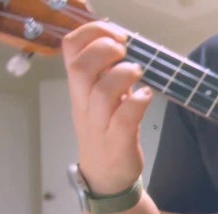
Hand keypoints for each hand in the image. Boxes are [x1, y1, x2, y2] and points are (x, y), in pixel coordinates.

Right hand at [62, 22, 152, 194]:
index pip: (71, 49)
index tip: (116, 34)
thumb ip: (108, 72)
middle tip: (125, 51)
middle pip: (81, 68)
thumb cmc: (107, 131)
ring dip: (122, 75)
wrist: (106, 177)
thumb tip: (122, 43)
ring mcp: (99, 125)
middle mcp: (84, 104)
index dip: (92, 33)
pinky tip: (147, 95)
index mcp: (80, 88)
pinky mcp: (117, 143)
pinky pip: (123, 120)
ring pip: (101, 93)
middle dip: (104, 50)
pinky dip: (137, 103)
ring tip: (138, 72)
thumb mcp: (102, 97)